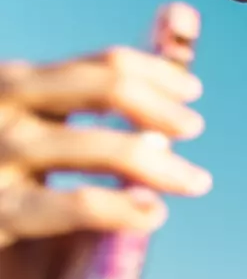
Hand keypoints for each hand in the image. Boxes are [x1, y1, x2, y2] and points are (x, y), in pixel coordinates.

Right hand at [0, 40, 208, 247]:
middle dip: (156, 105)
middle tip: (194, 127)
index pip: (99, 65)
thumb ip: (97, 106)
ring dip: (153, 162)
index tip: (191, 90)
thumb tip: (175, 68)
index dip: (156, 73)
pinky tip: (152, 213)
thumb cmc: (9, 183)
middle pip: (96, 88)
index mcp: (16, 87)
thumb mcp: (43, 134)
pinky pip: (70, 205)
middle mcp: (1, 110)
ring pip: (91, 146)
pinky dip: (119, 207)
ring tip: (195, 181)